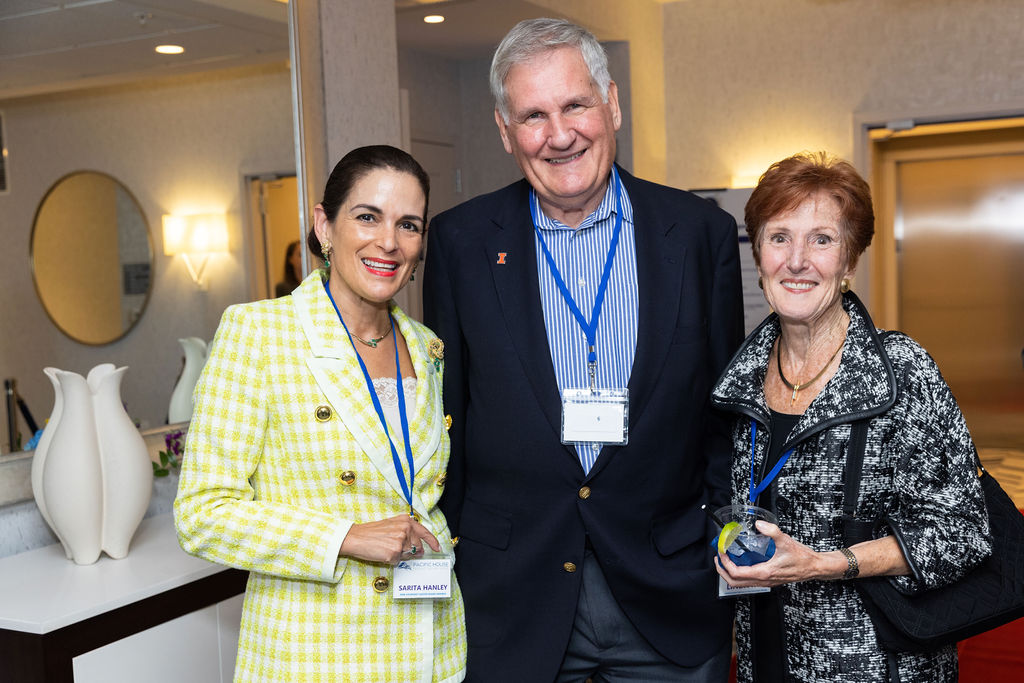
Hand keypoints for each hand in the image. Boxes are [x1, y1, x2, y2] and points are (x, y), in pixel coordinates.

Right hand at [339, 514, 440, 564]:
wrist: (356, 537)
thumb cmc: (372, 532)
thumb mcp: (392, 525)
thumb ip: (407, 533)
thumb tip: (419, 549)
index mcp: (406, 521)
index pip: (424, 532)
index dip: (432, 542)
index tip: (437, 548)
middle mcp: (406, 529)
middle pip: (417, 547)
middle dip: (412, 552)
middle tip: (396, 548)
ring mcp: (401, 541)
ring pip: (408, 555)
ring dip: (399, 555)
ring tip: (385, 548)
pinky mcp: (395, 552)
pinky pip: (398, 561)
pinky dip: (391, 560)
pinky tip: (382, 553)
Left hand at [715, 520, 833, 587]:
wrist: (815, 567)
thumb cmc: (802, 558)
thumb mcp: (786, 541)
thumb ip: (772, 531)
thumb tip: (759, 524)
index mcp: (764, 572)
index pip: (736, 573)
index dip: (725, 563)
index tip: (721, 552)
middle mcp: (763, 580)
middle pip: (734, 582)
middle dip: (722, 571)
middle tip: (718, 558)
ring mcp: (766, 582)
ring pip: (741, 583)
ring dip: (730, 573)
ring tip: (726, 560)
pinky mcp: (769, 580)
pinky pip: (749, 581)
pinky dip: (740, 574)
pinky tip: (741, 562)